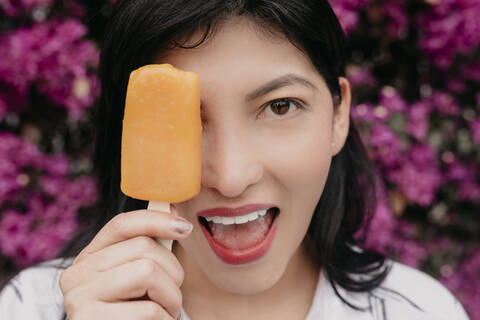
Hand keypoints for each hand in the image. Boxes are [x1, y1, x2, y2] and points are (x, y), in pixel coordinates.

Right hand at [59, 209, 192, 319]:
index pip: (122, 224)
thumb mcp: (138, 280)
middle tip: (172, 296)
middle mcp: (77, 274)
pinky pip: (149, 309)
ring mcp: (79, 298)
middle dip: (173, 271)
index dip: (157, 219)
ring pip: (148, 272)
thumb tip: (172, 206)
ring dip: (171, 296)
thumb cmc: (137, 316)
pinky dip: (165, 319)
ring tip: (166, 312)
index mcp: (88, 258)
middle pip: (143, 247)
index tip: (186, 227)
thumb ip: (147, 249)